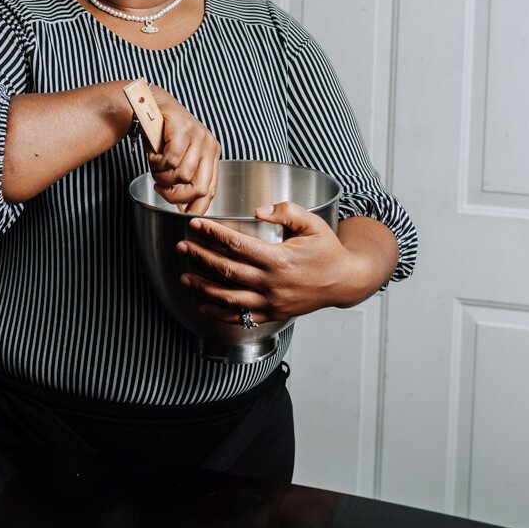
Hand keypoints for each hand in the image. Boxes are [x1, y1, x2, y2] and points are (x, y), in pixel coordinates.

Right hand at [146, 85, 219, 215]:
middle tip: (161, 190)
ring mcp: (198, 136)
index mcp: (212, 154)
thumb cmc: (163, 134)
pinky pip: (170, 160)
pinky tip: (153, 156)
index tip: (184, 214)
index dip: (197, 207)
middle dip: (176, 197)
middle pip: (199, 188)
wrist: (151, 104)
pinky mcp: (183, 129)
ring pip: (182, 176)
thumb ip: (186, 178)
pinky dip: (157, 163)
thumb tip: (186, 208)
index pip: (211, 190)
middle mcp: (209, 145)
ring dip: (162, 177)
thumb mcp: (180, 157)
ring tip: (155, 167)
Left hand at [175, 202, 378, 324]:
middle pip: (226, 270)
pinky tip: (203, 305)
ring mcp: (271, 302)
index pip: (237, 244)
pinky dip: (218, 312)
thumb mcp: (312, 223)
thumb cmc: (328, 250)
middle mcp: (271, 283)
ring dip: (203, 287)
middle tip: (183, 247)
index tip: (197, 225)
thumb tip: (259, 210)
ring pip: (228, 297)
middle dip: (200, 257)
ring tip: (185, 276)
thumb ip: (285, 211)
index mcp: (278, 259)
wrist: (345, 280)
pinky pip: (240, 316)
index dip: (213, 234)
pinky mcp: (273, 314)